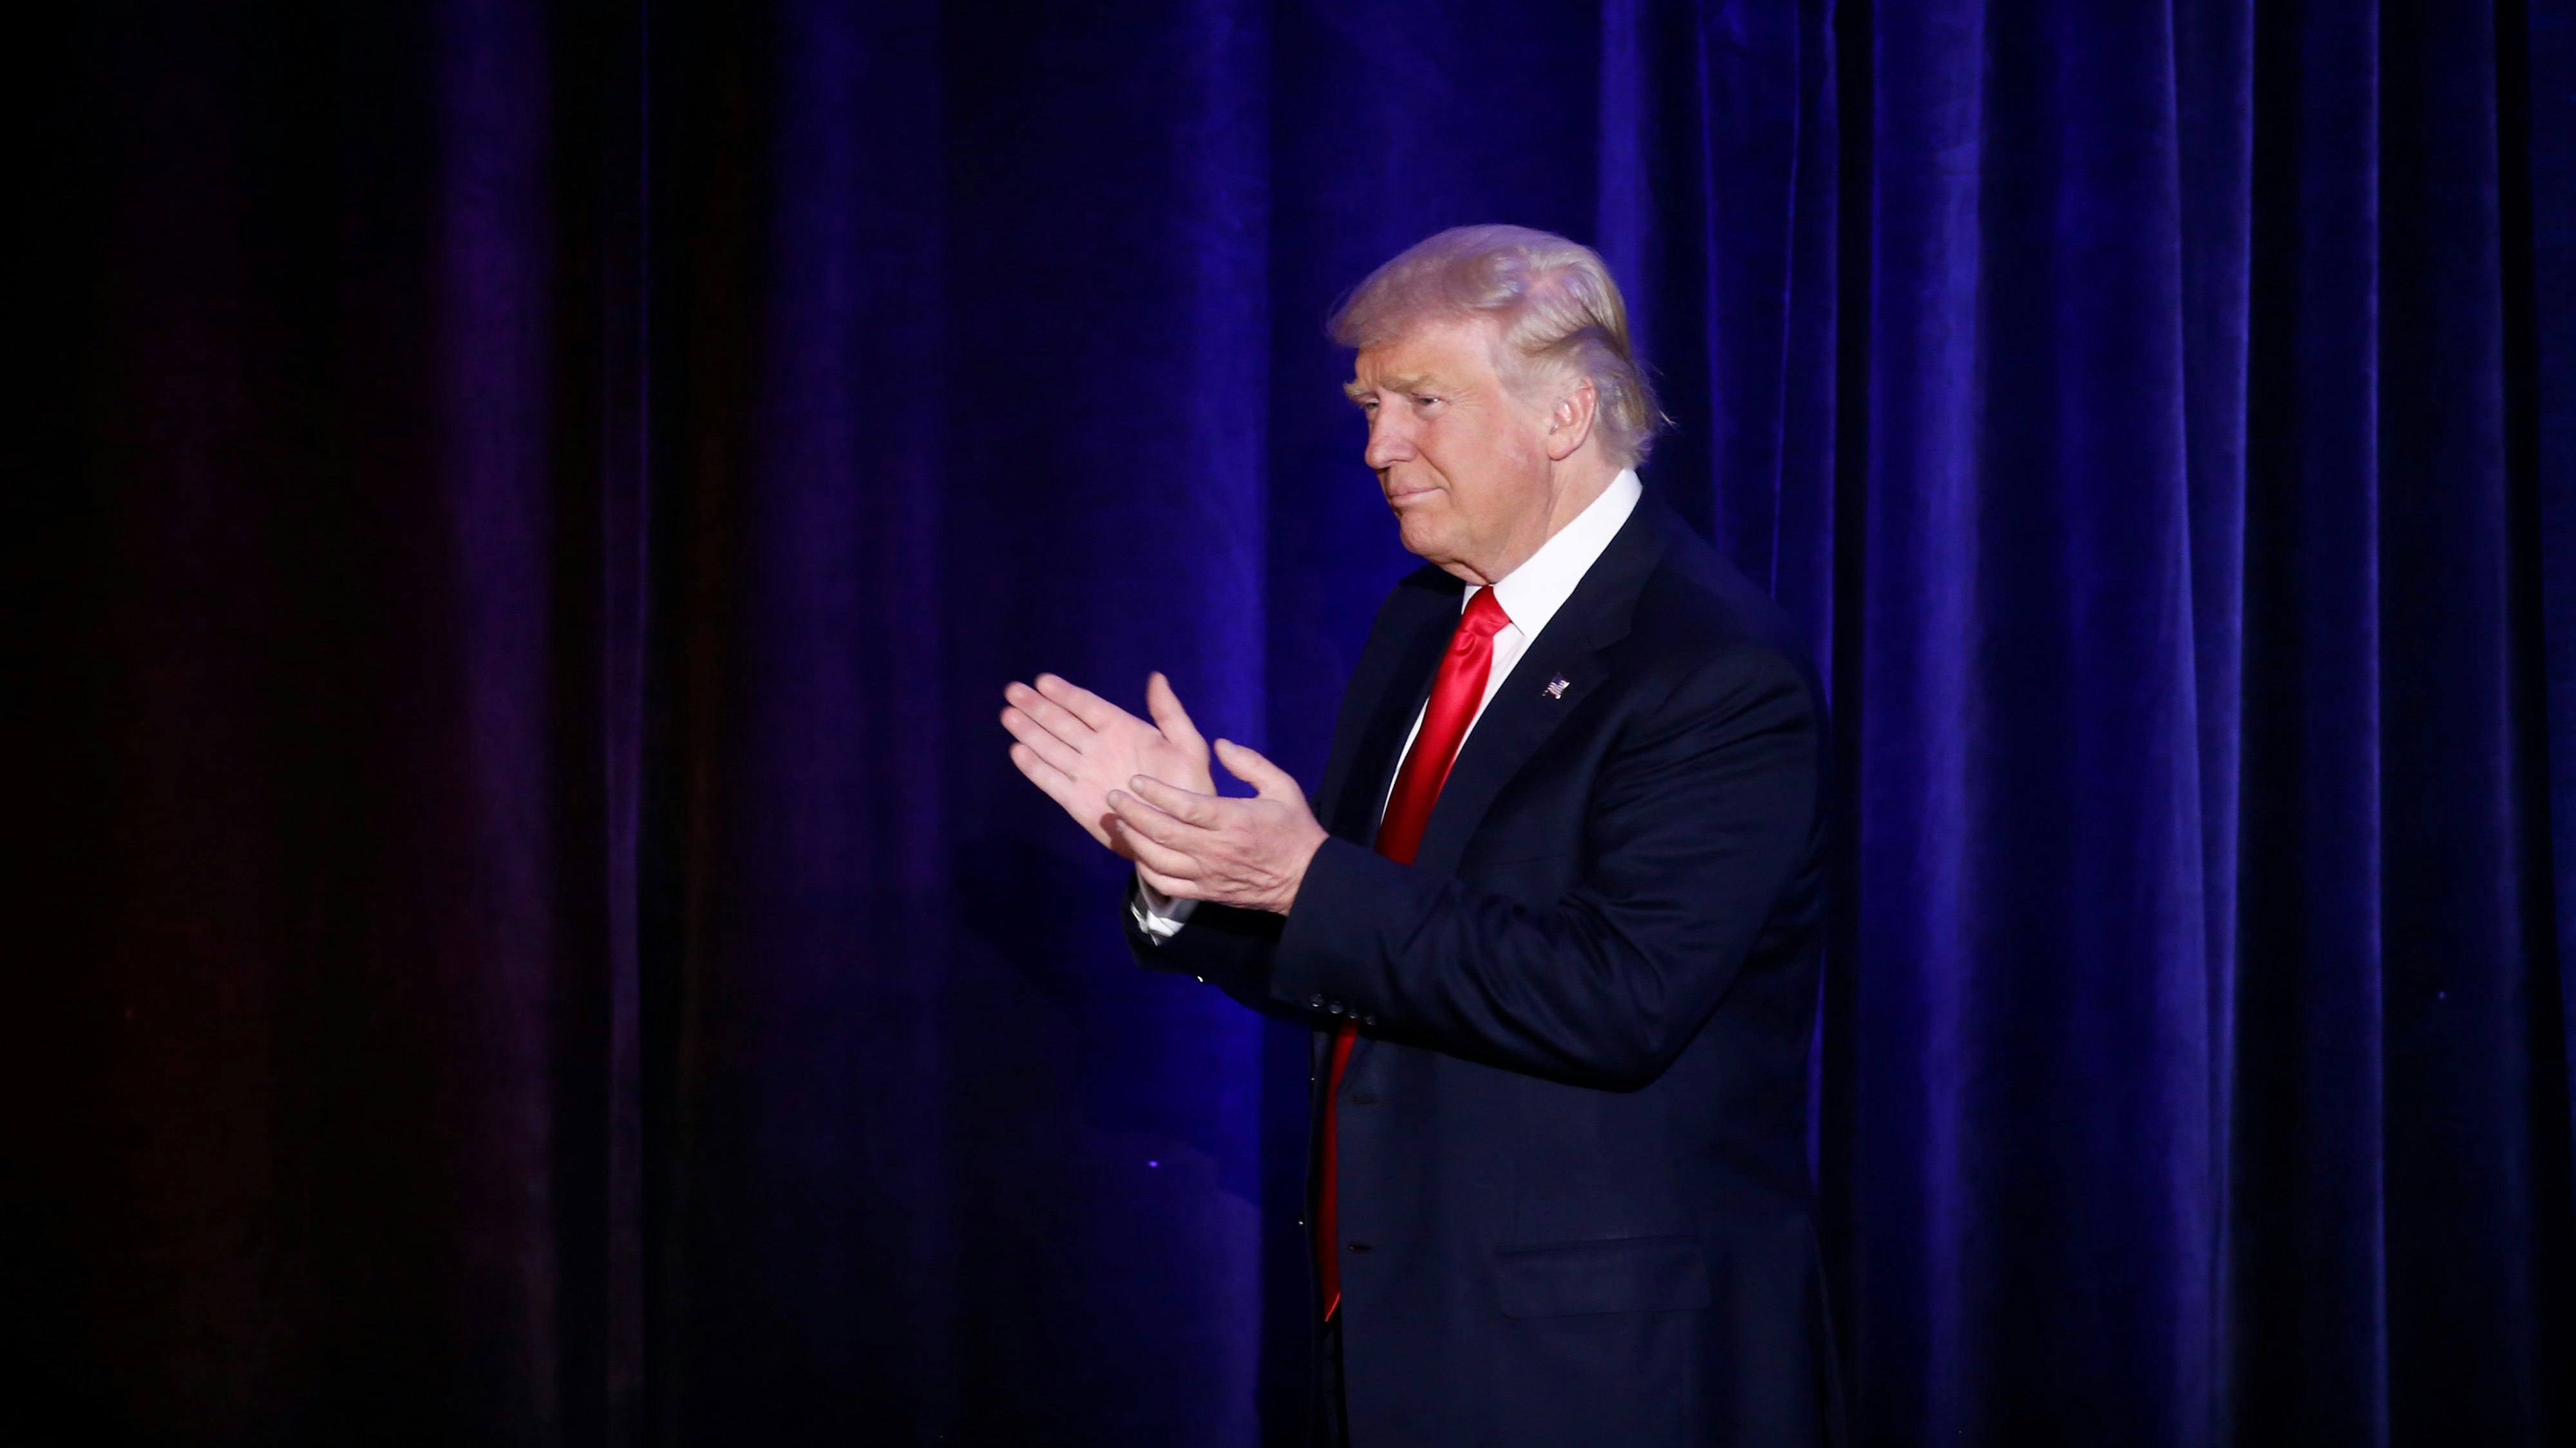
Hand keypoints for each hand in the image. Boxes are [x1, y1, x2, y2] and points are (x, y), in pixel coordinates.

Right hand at [1003, 671, 1215, 855]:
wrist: (1180, 835)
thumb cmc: (1190, 789)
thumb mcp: (1189, 747)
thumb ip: (1170, 713)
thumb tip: (1156, 677)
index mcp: (1123, 730)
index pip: (1087, 706)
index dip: (1065, 694)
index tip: (1042, 681)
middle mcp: (1099, 748)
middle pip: (1062, 723)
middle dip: (1037, 707)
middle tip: (1013, 690)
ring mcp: (1086, 774)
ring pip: (1051, 748)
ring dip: (1030, 731)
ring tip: (1008, 715)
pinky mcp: (1078, 801)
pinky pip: (1052, 780)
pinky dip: (1035, 767)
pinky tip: (1018, 751)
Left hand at [1105, 739, 1328, 913]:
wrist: (1305, 880)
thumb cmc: (1294, 829)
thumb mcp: (1282, 787)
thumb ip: (1249, 763)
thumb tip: (1219, 744)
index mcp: (1233, 820)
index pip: (1185, 806)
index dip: (1156, 792)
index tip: (1135, 780)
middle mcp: (1215, 849)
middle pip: (1163, 832)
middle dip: (1133, 812)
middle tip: (1114, 796)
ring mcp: (1208, 874)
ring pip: (1159, 859)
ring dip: (1134, 839)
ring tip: (1120, 821)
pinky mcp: (1205, 892)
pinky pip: (1166, 884)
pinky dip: (1146, 869)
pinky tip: (1138, 852)